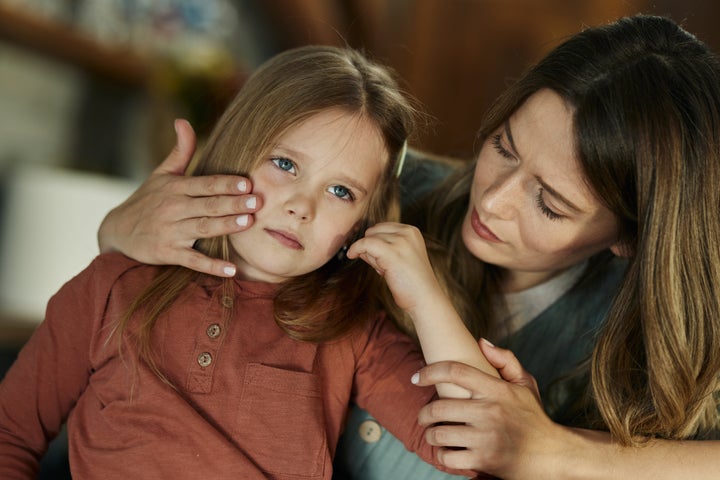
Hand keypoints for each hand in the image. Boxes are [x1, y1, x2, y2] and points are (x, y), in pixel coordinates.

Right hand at [97, 119, 261, 276]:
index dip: (226, 183)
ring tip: (248, 223)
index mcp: (175, 188)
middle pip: (208, 205)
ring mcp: (171, 232)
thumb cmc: (147, 200)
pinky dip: (211, 266)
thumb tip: (183, 120)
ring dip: (225, 226)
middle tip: (257, 202)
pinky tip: (231, 269)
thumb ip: (179, 150)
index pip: (205, 184)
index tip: (247, 183)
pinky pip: (193, 260)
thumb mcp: (161, 174)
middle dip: (233, 203)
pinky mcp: (169, 253)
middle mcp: (173, 208)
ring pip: (203, 228)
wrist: (117, 231)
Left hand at [346, 222, 440, 314]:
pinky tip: (352, 255)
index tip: (375, 256)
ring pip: (369, 238)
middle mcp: (407, 233)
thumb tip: (360, 246)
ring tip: (383, 270)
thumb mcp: (398, 258)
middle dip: (371, 246)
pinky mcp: (391, 253)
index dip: (374, 240)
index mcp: (411, 231)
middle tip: (382, 266)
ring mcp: (400, 241)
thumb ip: (382, 248)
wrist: (425, 299)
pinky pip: (365, 244)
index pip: (382, 227)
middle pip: (374, 231)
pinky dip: (355, 248)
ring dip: (368, 254)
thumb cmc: (412, 283)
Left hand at [414, 341, 571, 477]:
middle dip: (424, 413)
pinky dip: (441, 455)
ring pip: (439, 433)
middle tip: (424, 416)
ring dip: (431, 434)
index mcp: (497, 390)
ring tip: (433, 433)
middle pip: (439, 407)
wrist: (553, 455)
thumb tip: (481, 341)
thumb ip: (505, 360)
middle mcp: (490, 411)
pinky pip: (448, 457)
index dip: (430, 371)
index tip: (416, 378)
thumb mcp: (525, 385)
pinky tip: (445, 451)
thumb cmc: (534, 418)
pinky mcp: (484, 460)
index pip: (455, 371)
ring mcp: (486, 437)